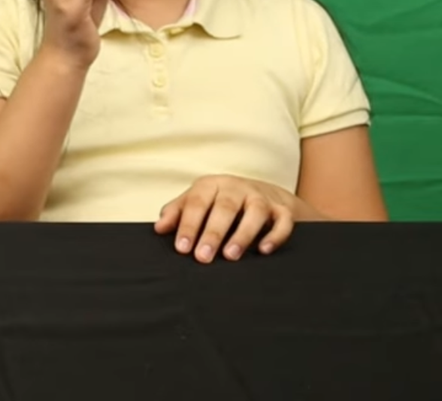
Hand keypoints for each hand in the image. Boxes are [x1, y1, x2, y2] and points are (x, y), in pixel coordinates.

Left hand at [154, 174, 301, 262]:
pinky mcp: (282, 209)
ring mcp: (261, 197)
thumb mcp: (197, 201)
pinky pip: (283, 221)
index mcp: (212, 185)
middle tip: (203, 257)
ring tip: (230, 255)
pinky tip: (264, 250)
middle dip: (213, 233)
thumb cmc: (220, 201)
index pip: (197, 202)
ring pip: (255, 212)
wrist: (264, 192)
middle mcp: (237, 188)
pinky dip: (275, 235)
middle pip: (224, 207)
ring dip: (242, 234)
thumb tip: (159, 228)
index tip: (182, 247)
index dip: (189, 225)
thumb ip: (177, 213)